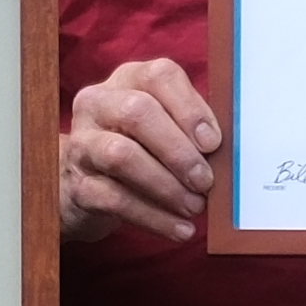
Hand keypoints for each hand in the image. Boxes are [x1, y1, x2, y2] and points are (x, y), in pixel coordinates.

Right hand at [58, 57, 220, 245]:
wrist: (90, 185)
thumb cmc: (141, 148)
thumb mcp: (165, 127)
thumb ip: (192, 129)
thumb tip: (228, 153)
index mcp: (129, 80)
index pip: (159, 77)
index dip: (189, 108)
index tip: (213, 143)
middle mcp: (99, 104)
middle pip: (137, 112)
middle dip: (178, 151)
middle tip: (205, 181)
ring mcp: (83, 144)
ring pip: (121, 156)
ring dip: (166, 185)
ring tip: (194, 207)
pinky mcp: (78, 184)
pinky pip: (115, 199)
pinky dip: (154, 217)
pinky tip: (180, 228)